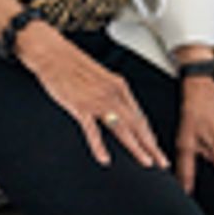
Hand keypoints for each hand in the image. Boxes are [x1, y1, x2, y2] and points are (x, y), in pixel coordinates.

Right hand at [15, 21, 169, 168]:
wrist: (51, 53)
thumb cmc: (72, 63)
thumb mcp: (99, 77)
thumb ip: (111, 93)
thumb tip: (120, 110)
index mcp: (118, 85)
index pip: (139, 116)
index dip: (149, 134)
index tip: (155, 148)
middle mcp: (112, 94)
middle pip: (137, 124)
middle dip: (151, 146)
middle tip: (162, 162)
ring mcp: (96, 101)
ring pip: (122, 128)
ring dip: (136, 147)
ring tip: (145, 161)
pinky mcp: (79, 106)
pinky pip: (92, 130)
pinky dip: (99, 146)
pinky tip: (104, 158)